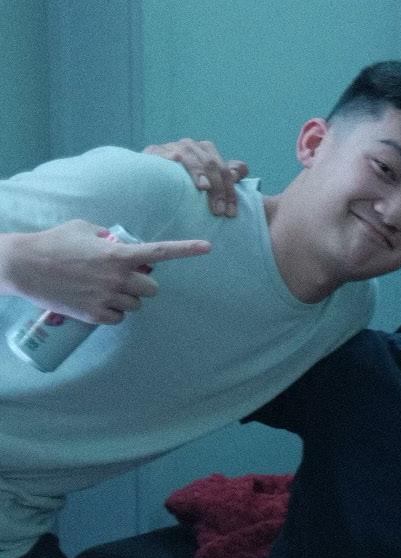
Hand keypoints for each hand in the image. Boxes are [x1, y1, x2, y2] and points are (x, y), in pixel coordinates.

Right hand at [0, 220, 209, 323]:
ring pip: (136, 304)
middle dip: (141, 284)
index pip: (160, 252)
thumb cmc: (53, 242)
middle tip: (121, 277)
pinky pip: (119, 318)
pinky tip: (96, 302)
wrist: (23, 265)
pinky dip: (112, 312)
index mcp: (118, 254)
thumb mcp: (84, 229)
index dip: (187, 249)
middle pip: (152, 288)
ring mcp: (107, 297)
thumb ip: (109, 237)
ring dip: (126, 298)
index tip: (208, 247)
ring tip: (102, 288)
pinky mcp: (94, 314)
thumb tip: (121, 243)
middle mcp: (117, 277)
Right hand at [143, 138, 248, 216]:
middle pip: (213, 165)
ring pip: (198, 159)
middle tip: (219, 211)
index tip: (232, 213)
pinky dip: (185, 167)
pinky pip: (175, 157)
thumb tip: (241, 171)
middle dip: (219, 190)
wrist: (144, 180)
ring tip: (206, 191)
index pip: (226, 169)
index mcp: (206, 151)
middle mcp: (191, 146)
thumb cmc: (177, 185)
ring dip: (204, 177)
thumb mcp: (204, 184)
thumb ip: (223, 177)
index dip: (231, 191)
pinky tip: (189, 176)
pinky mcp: (156, 150)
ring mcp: (174, 146)